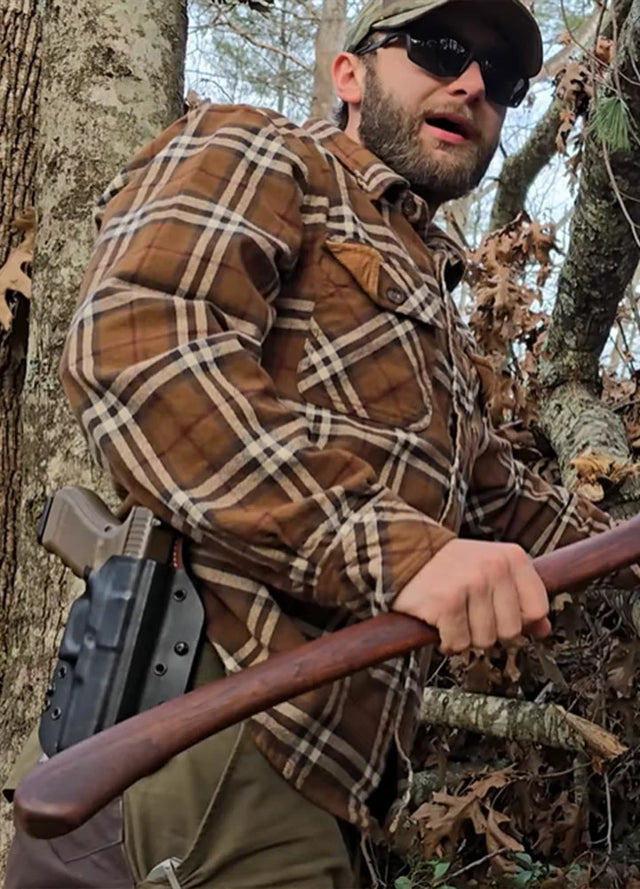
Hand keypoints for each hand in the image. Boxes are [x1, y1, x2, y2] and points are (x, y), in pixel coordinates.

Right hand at [391, 539, 550, 653]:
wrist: (403, 554)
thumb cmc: (450, 566)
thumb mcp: (492, 571)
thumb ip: (521, 597)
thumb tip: (544, 630)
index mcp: (512, 557)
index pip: (537, 609)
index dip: (519, 619)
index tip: (498, 611)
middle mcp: (494, 568)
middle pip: (511, 631)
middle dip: (489, 630)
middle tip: (469, 611)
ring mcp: (470, 585)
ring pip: (485, 640)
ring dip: (465, 635)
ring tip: (453, 613)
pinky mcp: (446, 603)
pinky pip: (458, 643)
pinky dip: (446, 641)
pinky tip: (439, 621)